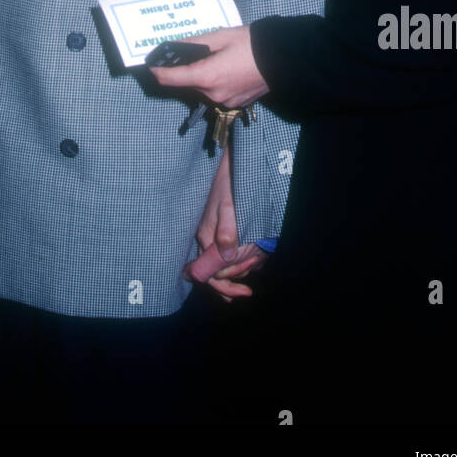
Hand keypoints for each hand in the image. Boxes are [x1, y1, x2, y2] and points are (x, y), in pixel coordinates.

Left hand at [148, 25, 268, 108]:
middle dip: (183, 69)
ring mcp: (224, 102)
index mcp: (207, 76)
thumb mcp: (219, 36)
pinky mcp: (234, 104)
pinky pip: (215, 93)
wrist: (283, 58)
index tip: (151, 63)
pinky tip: (226, 67)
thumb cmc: (250, 43)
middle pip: (186, 83)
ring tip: (213, 57)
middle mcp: (212, 94)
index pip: (169, 79)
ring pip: (201, 88)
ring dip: (200, 75)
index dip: (156, 70)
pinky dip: (214, 82)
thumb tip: (172, 45)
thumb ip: (192, 43)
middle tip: (187, 52)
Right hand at [188, 145, 267, 300]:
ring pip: (221, 265)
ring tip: (251, 276)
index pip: (206, 273)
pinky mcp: (220, 229)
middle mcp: (206, 238)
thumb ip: (226, 234)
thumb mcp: (231, 209)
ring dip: (237, 273)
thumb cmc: (232, 185)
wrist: (233, 163)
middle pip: (213, 273)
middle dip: (232, 283)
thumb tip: (224, 259)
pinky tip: (249, 262)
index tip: (243, 293)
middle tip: (249, 290)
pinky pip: (226, 254)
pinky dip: (238, 263)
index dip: (223, 286)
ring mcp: (212, 234)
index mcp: (206, 237)